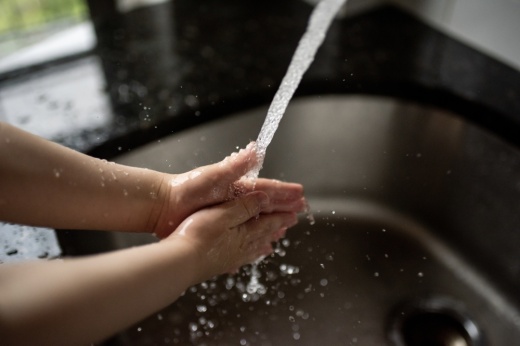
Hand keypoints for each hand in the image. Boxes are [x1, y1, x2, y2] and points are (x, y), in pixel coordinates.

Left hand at [152, 142, 305, 238]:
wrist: (164, 205)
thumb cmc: (188, 188)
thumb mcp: (215, 174)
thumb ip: (236, 165)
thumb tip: (256, 148)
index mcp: (238, 187)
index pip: (268, 189)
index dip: (284, 192)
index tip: (300, 193)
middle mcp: (236, 201)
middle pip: (266, 205)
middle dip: (284, 207)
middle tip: (301, 209)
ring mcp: (228, 215)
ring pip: (256, 221)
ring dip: (271, 224)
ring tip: (285, 229)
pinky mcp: (219, 228)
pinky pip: (242, 234)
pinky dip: (252, 238)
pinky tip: (259, 246)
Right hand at [165, 191, 298, 278]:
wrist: (180, 262)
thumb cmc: (199, 235)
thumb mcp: (223, 214)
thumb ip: (244, 206)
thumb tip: (265, 198)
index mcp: (244, 233)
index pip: (268, 223)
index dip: (282, 217)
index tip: (295, 214)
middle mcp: (240, 248)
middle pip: (263, 237)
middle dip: (276, 229)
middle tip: (287, 227)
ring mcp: (228, 258)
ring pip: (251, 250)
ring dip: (262, 244)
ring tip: (270, 245)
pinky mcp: (216, 265)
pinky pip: (237, 260)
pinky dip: (244, 257)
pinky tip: (240, 260)